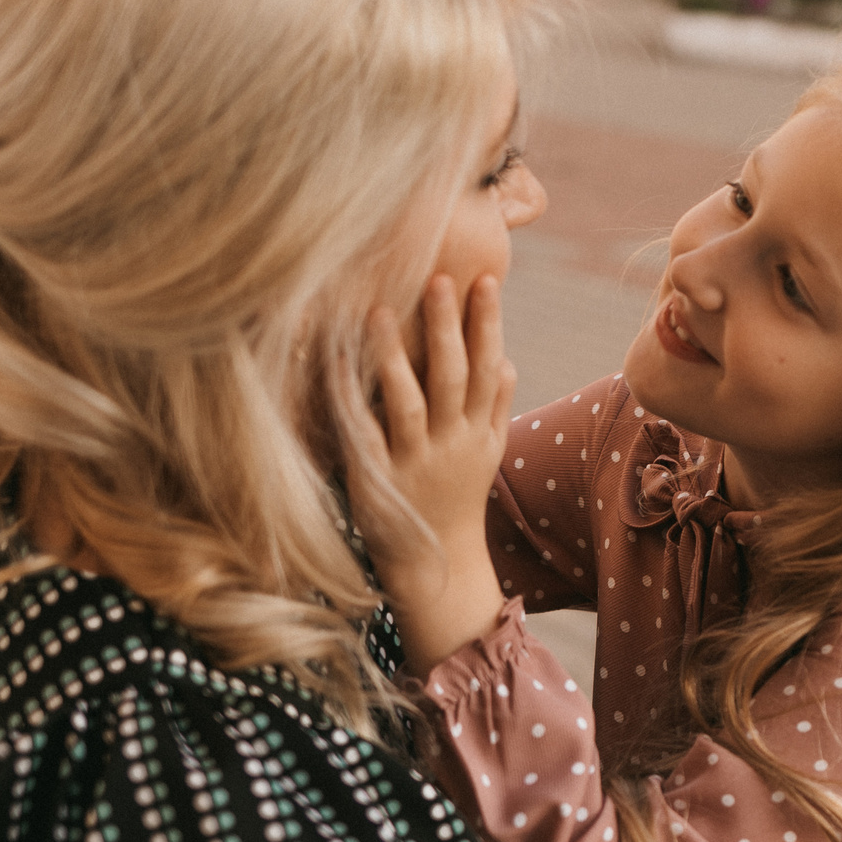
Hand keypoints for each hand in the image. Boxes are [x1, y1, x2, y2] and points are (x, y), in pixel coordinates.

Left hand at [346, 273, 515, 674]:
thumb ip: (495, 405)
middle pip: (452, 377)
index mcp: (479, 431)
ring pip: (409, 402)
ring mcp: (415, 462)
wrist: (436, 564)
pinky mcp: (378, 479)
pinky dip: (352, 399)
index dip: (488, 323)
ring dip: (396, 355)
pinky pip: (365, 433)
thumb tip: (505, 359)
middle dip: (448, 326)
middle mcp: (451, 443)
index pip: (488, 367)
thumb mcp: (487, 452)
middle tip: (440, 277)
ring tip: (380, 311)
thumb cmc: (457, 497)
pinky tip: (336, 366)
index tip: (488, 279)